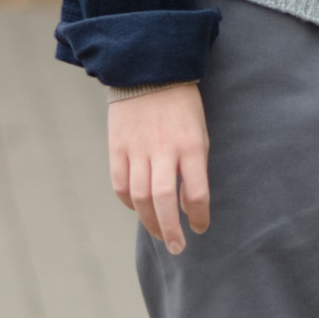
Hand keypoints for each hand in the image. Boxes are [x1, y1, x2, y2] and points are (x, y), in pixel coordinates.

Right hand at [109, 82, 209, 248]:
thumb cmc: (182, 107)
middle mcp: (164, 150)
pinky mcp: (117, 147)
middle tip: (177, 247)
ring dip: (150, 221)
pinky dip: (128, 202)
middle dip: (171, 230)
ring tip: (159, 234)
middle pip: (165, 200)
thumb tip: (188, 205)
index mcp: (191, 146)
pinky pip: (120, 184)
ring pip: (139, 197)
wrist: (149, 70)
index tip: (201, 228)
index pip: (197, 192)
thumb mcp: (199, 132)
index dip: (200, 216)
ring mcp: (137, 149)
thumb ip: (195, 167)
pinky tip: (138, 208)